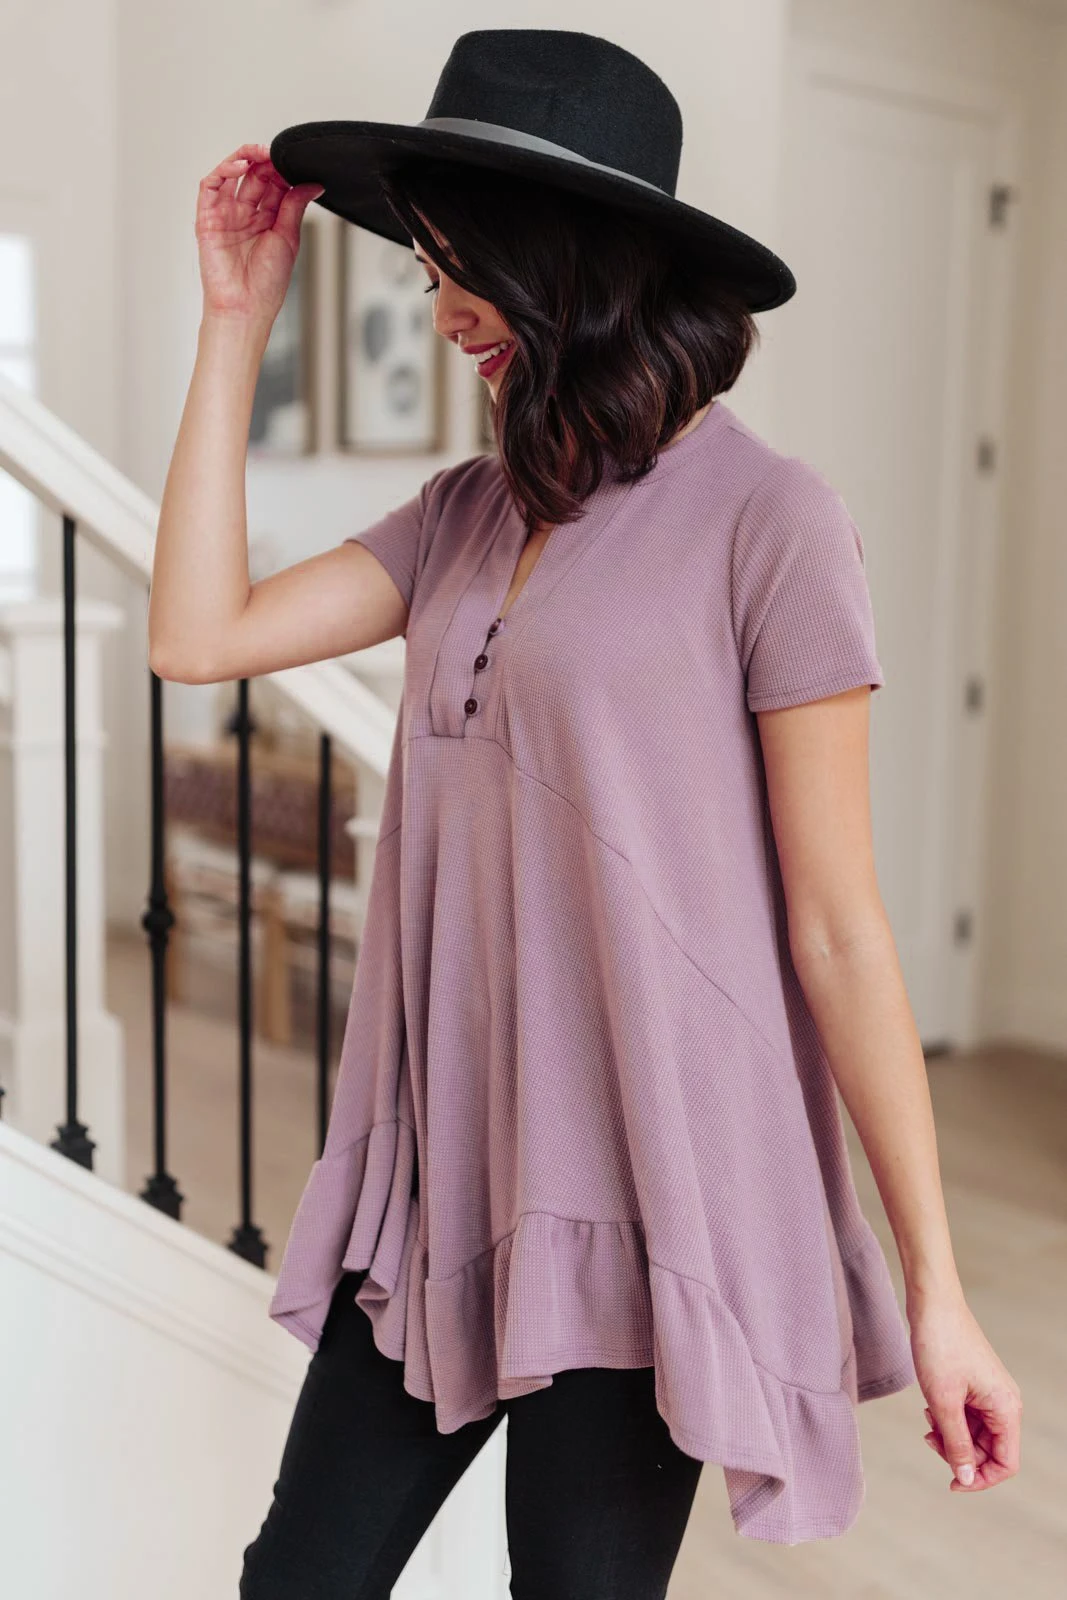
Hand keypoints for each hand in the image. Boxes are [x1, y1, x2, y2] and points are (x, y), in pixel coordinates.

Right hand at [195, 142, 323, 326]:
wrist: (246, 307)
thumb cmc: (266, 284)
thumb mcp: (288, 238)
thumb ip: (295, 206)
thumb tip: (312, 184)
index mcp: (267, 220)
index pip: (273, 184)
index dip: (282, 170)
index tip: (295, 163)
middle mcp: (245, 215)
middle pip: (254, 176)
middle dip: (266, 162)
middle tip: (279, 155)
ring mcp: (225, 214)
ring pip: (232, 175)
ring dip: (246, 158)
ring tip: (261, 153)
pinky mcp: (207, 217)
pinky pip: (211, 186)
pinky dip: (224, 170)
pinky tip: (241, 165)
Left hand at [909, 1292, 1021, 1492]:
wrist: (932, 1304)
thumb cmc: (939, 1346)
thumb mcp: (943, 1402)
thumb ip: (956, 1444)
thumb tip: (966, 1479)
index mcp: (1006, 1409)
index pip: (1005, 1463)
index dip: (980, 1479)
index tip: (950, 1482)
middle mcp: (1004, 1403)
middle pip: (988, 1451)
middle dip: (958, 1454)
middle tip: (929, 1439)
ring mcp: (990, 1393)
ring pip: (974, 1435)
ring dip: (950, 1436)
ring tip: (927, 1421)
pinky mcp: (975, 1384)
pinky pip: (966, 1416)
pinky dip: (948, 1419)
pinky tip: (929, 1408)